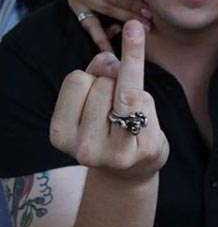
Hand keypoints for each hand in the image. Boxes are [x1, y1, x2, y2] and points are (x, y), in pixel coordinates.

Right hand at [50, 20, 168, 182]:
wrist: (133, 168)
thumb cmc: (111, 121)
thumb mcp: (93, 94)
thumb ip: (100, 69)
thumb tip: (114, 59)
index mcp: (61, 134)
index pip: (76, 79)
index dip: (94, 72)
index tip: (108, 71)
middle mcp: (84, 149)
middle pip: (103, 83)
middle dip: (114, 82)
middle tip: (117, 105)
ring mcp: (115, 153)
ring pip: (125, 89)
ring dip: (132, 91)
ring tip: (130, 115)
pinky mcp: (144, 150)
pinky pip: (146, 103)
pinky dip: (147, 100)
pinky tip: (143, 122)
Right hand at [68, 0, 151, 52]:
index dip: (130, 3)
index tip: (149, 11)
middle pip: (108, 8)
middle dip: (129, 17)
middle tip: (148, 27)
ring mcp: (77, 4)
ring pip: (98, 21)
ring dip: (117, 30)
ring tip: (136, 39)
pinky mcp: (78, 13)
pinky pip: (89, 28)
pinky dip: (100, 39)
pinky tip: (111, 52)